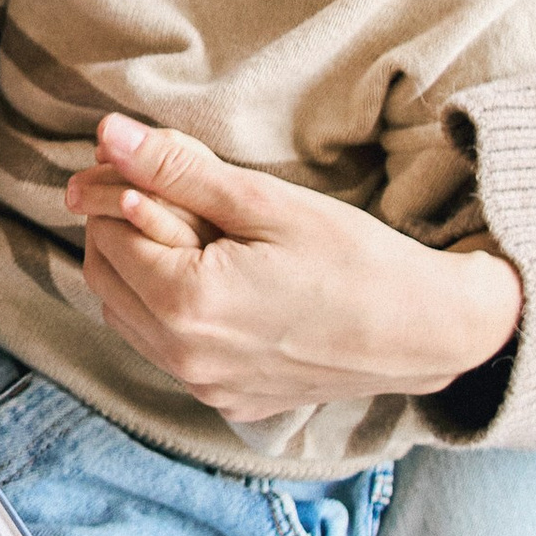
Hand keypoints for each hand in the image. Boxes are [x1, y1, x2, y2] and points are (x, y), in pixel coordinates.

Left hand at [66, 114, 523, 418]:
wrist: (429, 332)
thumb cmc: (357, 260)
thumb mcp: (265, 201)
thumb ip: (177, 170)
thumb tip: (109, 135)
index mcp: (187, 307)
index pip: (106, 231)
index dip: (116, 185)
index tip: (143, 156)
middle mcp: (186, 360)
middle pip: (105, 275)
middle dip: (121, 225)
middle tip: (167, 187)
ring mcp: (207, 388)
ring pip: (128, 316)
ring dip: (141, 267)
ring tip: (197, 230)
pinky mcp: (231, 400)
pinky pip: (167, 350)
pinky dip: (167, 309)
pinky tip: (214, 277)